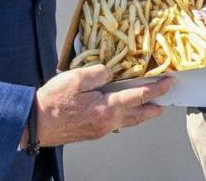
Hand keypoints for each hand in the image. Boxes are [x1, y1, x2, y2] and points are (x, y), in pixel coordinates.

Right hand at [25, 65, 173, 146]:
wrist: (35, 124)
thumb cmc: (53, 101)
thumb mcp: (77, 78)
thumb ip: (99, 73)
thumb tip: (111, 74)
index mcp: (107, 108)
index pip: (139, 97)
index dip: (157, 89)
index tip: (170, 83)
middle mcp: (107, 122)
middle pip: (138, 115)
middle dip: (154, 107)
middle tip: (166, 101)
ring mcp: (100, 130)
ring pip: (128, 122)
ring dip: (141, 114)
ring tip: (150, 108)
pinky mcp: (92, 133)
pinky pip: (116, 125)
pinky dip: (126, 118)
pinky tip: (124, 112)